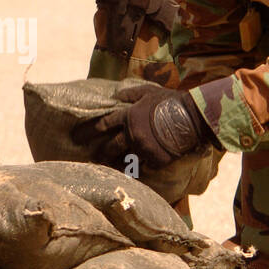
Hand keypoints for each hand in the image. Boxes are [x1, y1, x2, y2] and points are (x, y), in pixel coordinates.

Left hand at [73, 83, 211, 169]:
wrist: (191, 117)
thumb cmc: (170, 101)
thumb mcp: (148, 91)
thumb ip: (130, 94)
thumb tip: (116, 95)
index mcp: (128, 117)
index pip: (103, 125)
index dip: (89, 131)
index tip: (77, 137)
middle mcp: (132, 135)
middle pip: (110, 147)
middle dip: (99, 153)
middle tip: (91, 157)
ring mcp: (143, 149)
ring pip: (123, 161)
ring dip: (114, 166)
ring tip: (106, 170)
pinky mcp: (155, 160)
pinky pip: (141, 169)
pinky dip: (135, 172)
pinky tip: (129, 176)